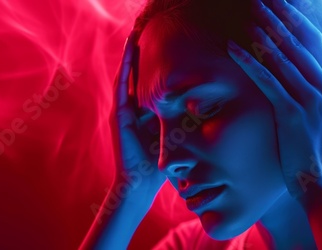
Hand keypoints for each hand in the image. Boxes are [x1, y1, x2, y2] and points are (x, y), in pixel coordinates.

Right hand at [110, 31, 165, 203]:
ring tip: (133, 36)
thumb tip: (202, 106)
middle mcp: (131, 108)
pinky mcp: (119, 117)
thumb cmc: (158, 162)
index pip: (145, 82)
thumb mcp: (172, 134)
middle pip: (133, 75)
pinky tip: (128, 56)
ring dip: (128, 57)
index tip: (160, 46)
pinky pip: (121, 89)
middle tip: (143, 31)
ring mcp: (123, 112)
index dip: (150, 64)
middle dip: (137, 54)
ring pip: (125, 77)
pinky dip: (124, 72)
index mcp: (142, 112)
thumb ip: (179, 119)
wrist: (141, 182)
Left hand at [227, 0, 321, 198]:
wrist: (321, 184)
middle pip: (301, 41)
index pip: (316, 43)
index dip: (296, 21)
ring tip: (246, 16)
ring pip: (284, 57)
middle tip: (260, 2)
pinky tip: (233, 49)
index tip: (280, 7)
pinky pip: (268, 80)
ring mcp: (313, 100)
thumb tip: (321, 79)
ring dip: (263, 33)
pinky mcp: (293, 114)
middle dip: (279, 17)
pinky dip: (249, 62)